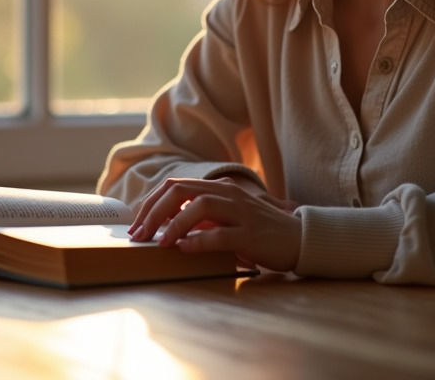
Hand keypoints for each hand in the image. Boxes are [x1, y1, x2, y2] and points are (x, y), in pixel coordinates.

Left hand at [128, 176, 300, 271]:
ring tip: (158, 242)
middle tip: (138, 234)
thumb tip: (164, 226)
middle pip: (181, 190)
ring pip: (200, 206)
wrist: (298, 239)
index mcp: (219, 188)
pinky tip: (184, 249)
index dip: (151, 203)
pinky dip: (198, 241)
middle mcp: (228, 194)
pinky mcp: (251, 234)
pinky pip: (221, 234)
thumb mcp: (225, 219)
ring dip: (174, 224)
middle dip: (154, 211)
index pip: (175, 185)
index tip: (136, 224)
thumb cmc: (258, 231)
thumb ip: (200, 218)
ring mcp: (241, 212)